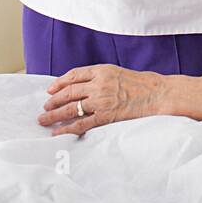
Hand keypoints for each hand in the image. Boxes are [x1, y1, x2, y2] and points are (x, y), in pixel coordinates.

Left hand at [38, 64, 168, 136]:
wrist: (157, 94)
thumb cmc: (140, 83)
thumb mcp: (117, 72)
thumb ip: (99, 77)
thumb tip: (80, 86)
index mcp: (101, 70)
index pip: (73, 75)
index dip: (59, 83)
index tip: (50, 90)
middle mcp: (98, 84)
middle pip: (68, 92)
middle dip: (53, 101)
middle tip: (44, 107)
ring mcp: (101, 100)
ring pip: (70, 108)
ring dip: (54, 115)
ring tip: (44, 120)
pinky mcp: (105, 116)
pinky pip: (81, 124)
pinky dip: (66, 128)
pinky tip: (57, 132)